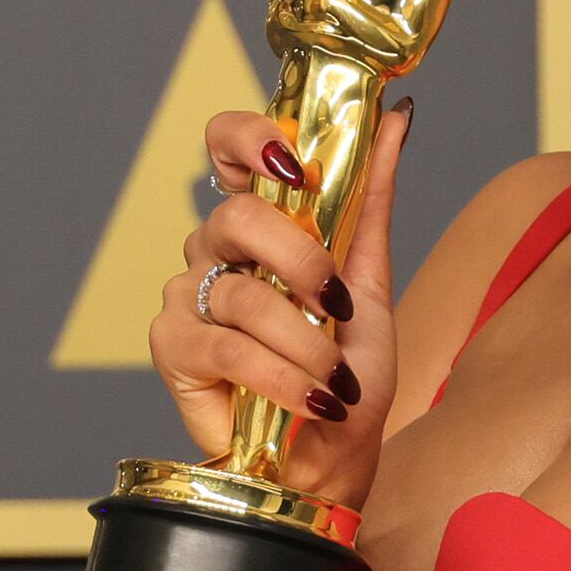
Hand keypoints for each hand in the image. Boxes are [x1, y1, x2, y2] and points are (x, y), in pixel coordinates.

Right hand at [153, 100, 413, 508]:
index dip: (251, 137)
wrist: (331, 454)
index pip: (228, 143)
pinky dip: (281, 375)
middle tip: (338, 305)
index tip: (299, 167)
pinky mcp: (173, 346)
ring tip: (334, 378)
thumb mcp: (370, 281)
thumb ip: (371, 197)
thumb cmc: (347, 371)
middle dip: (303, 262)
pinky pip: (228, 347)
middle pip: (239, 215)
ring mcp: (189, 293)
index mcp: (260, 221)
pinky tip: (311, 399)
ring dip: (304, 342)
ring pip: (243, 292)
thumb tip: (397, 116)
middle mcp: (217, 248)